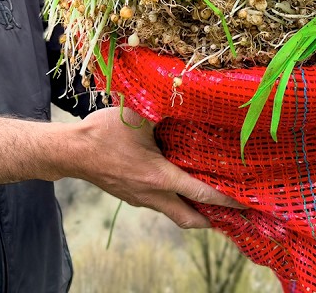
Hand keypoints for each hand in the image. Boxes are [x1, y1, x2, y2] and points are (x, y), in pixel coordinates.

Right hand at [70, 106, 243, 228]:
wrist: (70, 151)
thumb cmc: (103, 133)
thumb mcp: (138, 115)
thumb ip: (164, 109)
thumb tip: (187, 95)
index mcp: (160, 177)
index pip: (201, 194)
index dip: (226, 199)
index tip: (245, 202)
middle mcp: (152, 195)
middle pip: (188, 219)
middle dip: (211, 220)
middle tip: (228, 214)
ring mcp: (138, 198)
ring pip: (171, 212)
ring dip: (190, 209)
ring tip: (206, 198)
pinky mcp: (128, 195)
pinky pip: (156, 203)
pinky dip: (172, 199)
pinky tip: (173, 183)